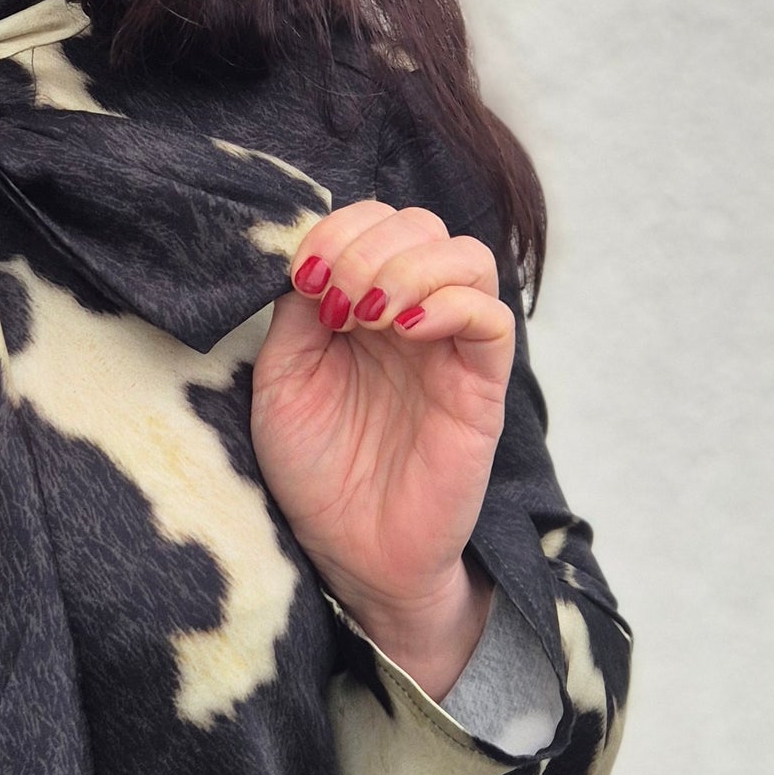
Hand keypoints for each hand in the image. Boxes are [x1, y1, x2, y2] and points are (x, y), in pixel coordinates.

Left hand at [249, 199, 512, 700]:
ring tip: (367, 312)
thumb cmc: (316, 469)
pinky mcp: (481, 387)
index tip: (301, 276)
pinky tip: (402, 331)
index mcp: (364, 304)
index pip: (373, 222)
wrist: (351, 552)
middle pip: (421, 224)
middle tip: (332, 295)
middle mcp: (412, 316)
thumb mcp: (282, 378)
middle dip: (367, 243)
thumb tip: (307, 254)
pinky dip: (449, 304)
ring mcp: (450, 348)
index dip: (337, 228)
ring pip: (467, 255)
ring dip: (409, 266)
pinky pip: (491, 318)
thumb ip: (296, 312)